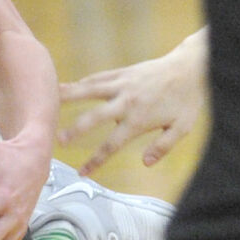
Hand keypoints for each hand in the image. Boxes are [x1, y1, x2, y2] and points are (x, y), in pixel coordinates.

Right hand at [58, 30, 206, 171]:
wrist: (192, 67)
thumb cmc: (188, 100)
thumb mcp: (182, 128)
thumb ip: (162, 147)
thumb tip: (145, 163)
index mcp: (139, 120)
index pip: (112, 144)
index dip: (95, 160)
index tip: (82, 172)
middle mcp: (126, 102)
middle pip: (94, 117)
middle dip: (75, 129)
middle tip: (57, 140)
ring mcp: (122, 84)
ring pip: (89, 91)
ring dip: (68, 96)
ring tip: (48, 99)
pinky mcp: (123, 72)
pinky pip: (98, 78)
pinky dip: (82, 83)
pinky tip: (68, 86)